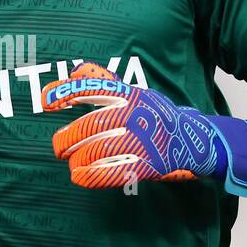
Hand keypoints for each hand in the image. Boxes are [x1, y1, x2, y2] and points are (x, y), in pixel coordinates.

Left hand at [40, 62, 246, 195]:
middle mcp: (138, 114)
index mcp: (132, 94)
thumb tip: (75, 69)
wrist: (201, 141)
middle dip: (69, 137)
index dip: (68, 92)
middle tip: (58, 147)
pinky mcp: (151, 163)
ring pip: (101, 148)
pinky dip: (93, 174)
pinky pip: (115, 170)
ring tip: (70, 163)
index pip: (95, 88)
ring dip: (79, 157)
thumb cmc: (160, 117)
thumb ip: (106, 83)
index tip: (45, 101)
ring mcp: (145, 139)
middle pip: (93, 123)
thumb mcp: (137, 94)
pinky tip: (80, 177)